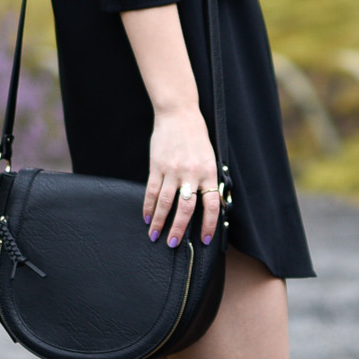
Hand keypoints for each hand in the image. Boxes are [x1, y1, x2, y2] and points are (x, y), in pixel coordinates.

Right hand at [144, 104, 220, 248]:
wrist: (179, 114)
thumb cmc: (196, 136)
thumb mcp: (210, 157)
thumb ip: (208, 179)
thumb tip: (210, 204)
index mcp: (208, 172)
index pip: (211, 205)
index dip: (209, 225)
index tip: (205, 240)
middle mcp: (190, 173)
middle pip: (186, 208)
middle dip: (179, 229)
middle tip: (173, 244)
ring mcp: (172, 170)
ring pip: (165, 202)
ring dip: (160, 222)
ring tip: (155, 236)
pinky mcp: (156, 166)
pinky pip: (151, 191)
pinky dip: (148, 206)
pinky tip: (147, 217)